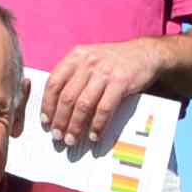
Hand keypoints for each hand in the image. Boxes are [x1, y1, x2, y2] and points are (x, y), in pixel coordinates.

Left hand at [37, 37, 165, 149]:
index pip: (54, 82)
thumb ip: (75, 75)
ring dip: (75, 125)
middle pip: (67, 97)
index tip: (45, 121)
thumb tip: (58, 105)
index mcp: (76, 56)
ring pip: (83, 104)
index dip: (47, 104)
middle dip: (60, 120)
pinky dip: (97, 125)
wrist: (145, 53)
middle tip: (57, 135)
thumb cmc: (115, 60)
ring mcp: (104, 72)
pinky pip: (104, 108)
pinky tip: (94, 135)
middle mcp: (88, 62)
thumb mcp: (90, 59)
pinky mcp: (120, 82)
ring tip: (72, 138)